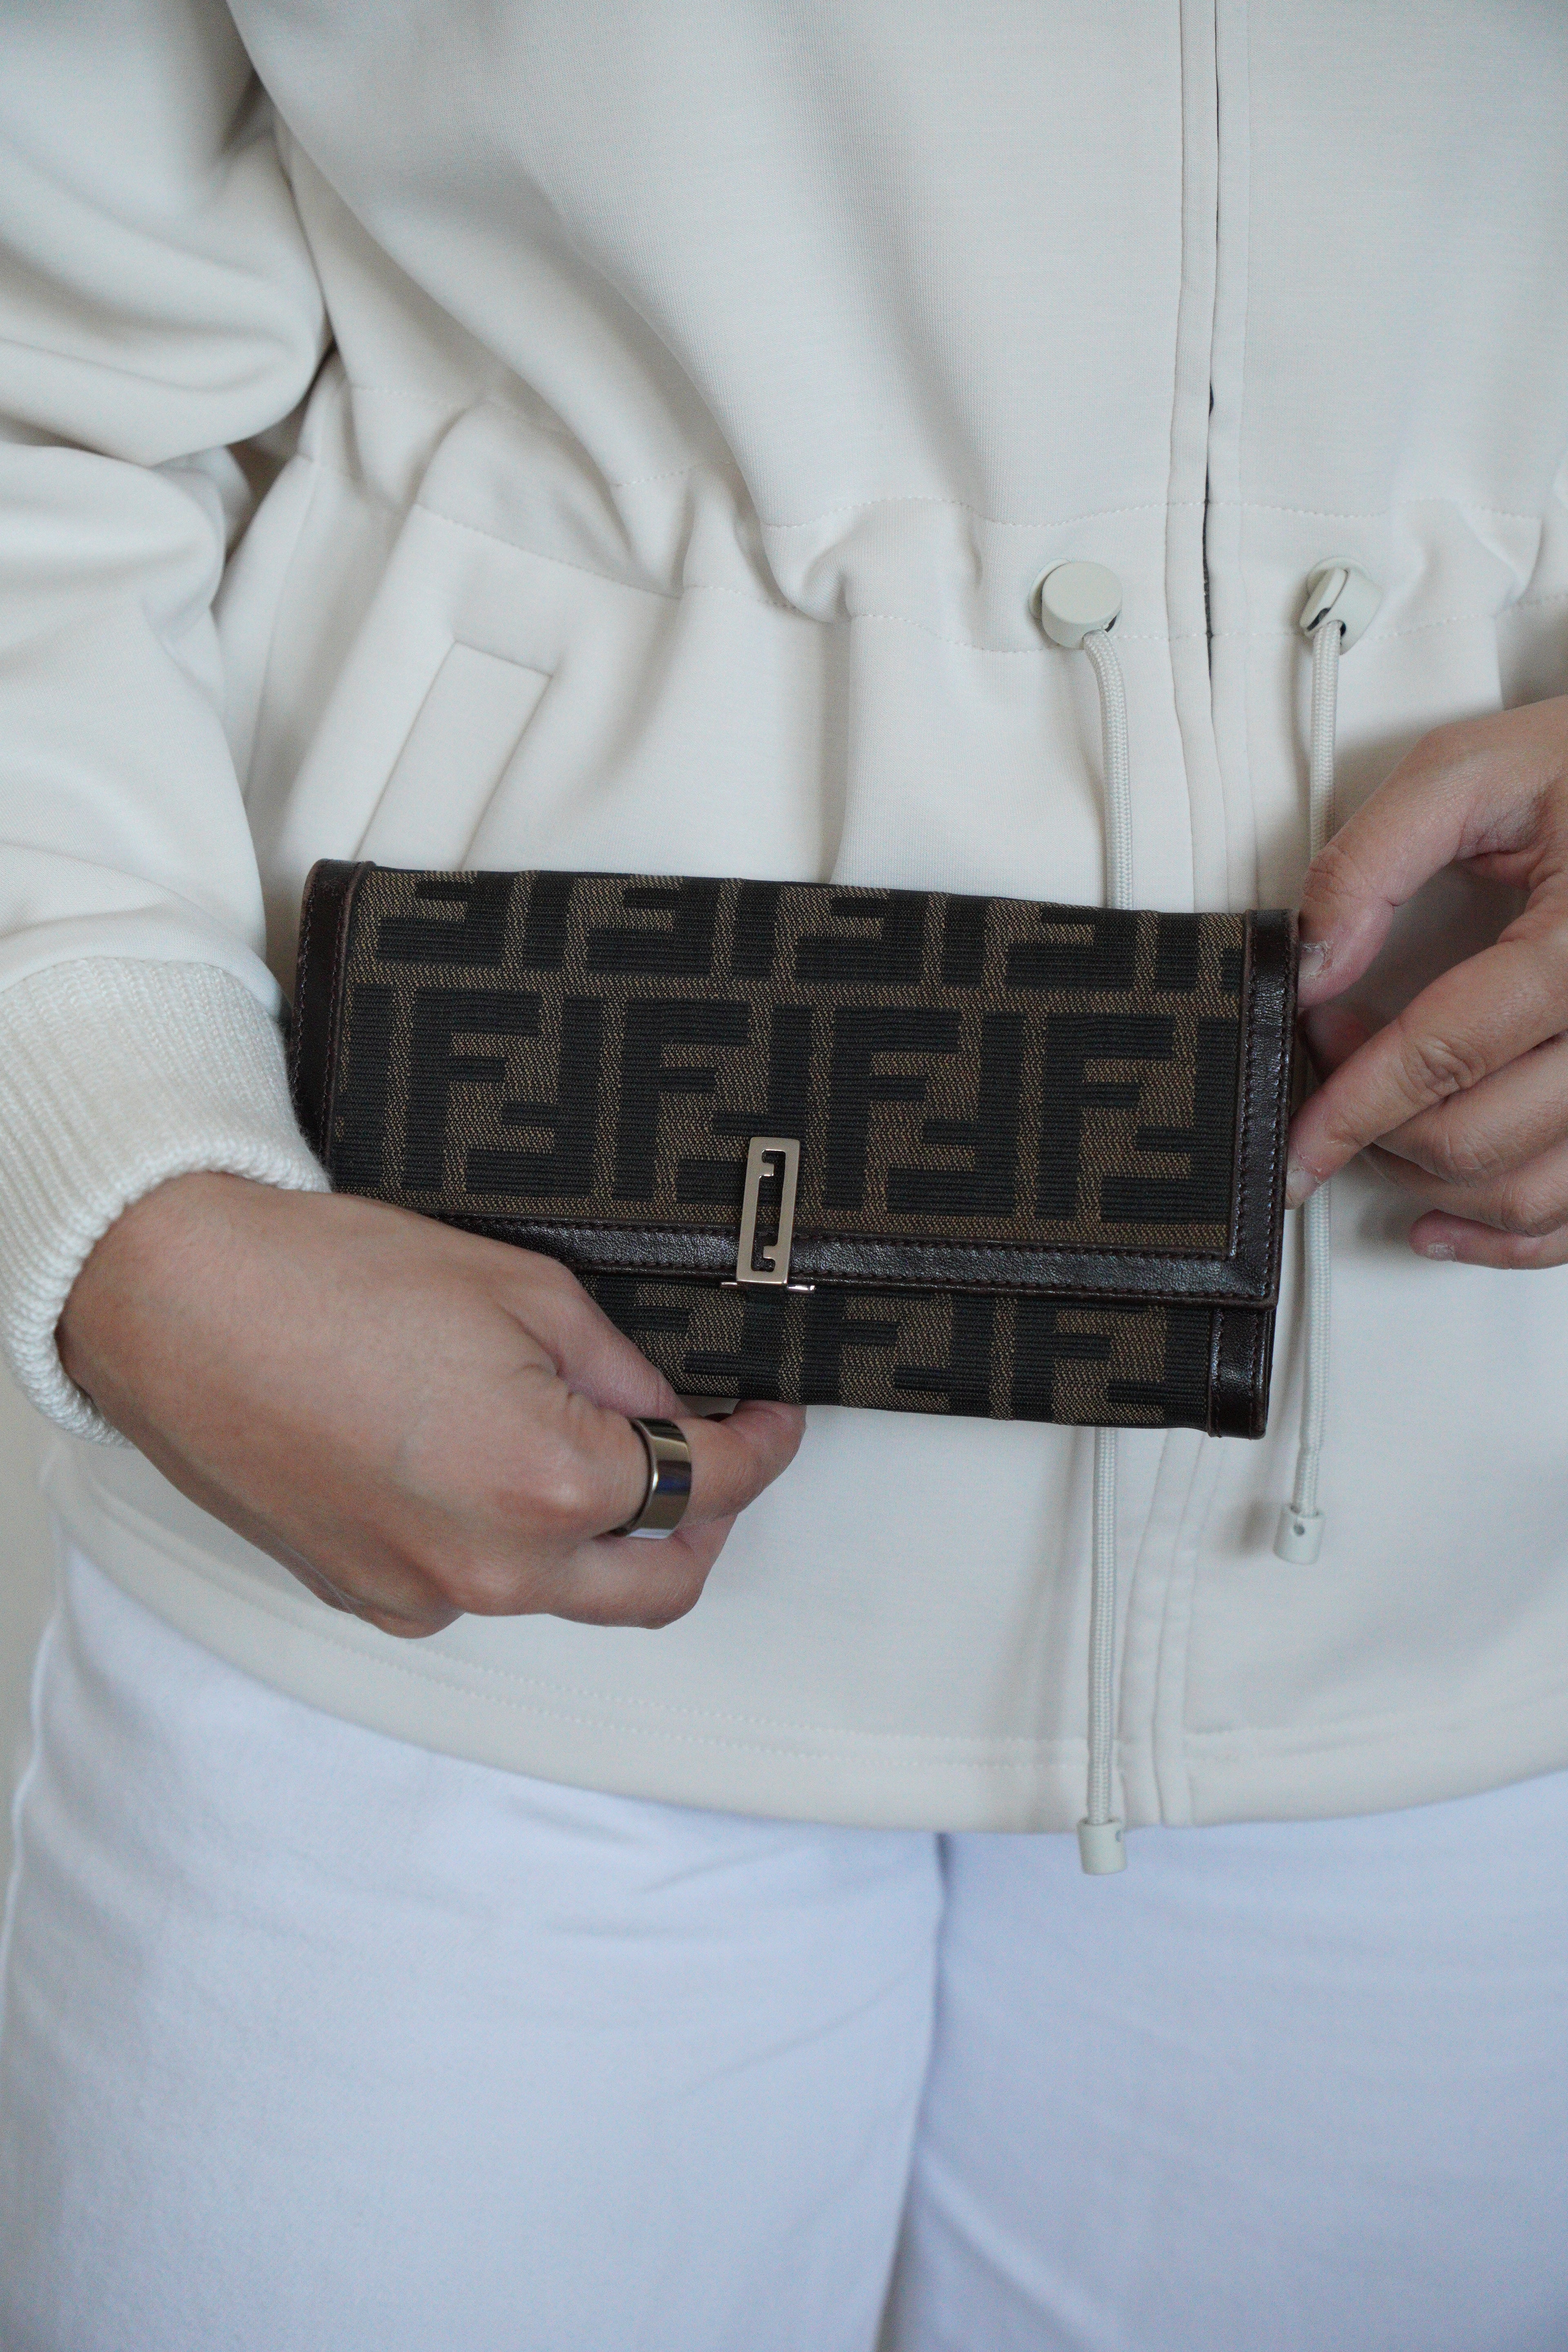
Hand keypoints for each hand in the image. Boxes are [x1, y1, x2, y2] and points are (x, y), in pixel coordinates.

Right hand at [58, 1173, 802, 1635]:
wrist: (180, 1303)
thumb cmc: (335, 1279)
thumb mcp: (525, 1291)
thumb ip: (621, 1372)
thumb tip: (671, 1413)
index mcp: (549, 1487)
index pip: (708, 1490)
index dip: (763, 1450)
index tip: (776, 1420)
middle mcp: (492, 1570)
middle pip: (657, 1586)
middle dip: (706, 1526)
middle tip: (714, 1457)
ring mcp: (421, 1596)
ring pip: (563, 1592)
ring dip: (600, 1536)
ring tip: (586, 1446)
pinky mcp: (364, 1596)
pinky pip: (474, 1588)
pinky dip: (508, 1544)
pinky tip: (484, 1467)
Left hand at [1287, 694, 1567, 1265]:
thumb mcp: (1472, 770)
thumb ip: (1373, 859)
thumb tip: (1312, 961)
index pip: (1446, 1055)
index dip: (1352, 1104)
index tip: (1296, 1136)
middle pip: (1481, 1139)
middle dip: (1380, 1127)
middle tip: (1334, 1060)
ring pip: (1530, 1194)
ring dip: (1431, 1183)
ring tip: (1381, 1121)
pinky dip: (1508, 1237)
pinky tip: (1442, 1219)